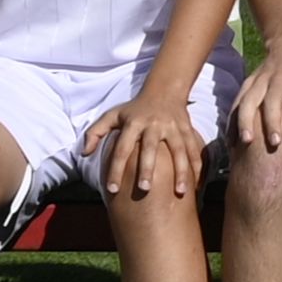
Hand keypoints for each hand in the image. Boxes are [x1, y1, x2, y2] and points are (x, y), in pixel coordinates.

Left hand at [91, 86, 207, 202]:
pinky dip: (197, 166)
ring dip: (180, 171)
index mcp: (133, 123)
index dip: (115, 169)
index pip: (122, 148)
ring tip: (180, 192)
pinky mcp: (187, 129)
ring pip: (178, 150)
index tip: (111, 190)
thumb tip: (83, 153)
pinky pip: (193, 149)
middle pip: (150, 148)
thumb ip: (95, 133)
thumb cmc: (134, 108)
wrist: (164, 90)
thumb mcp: (112, 115)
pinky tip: (196, 185)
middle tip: (144, 189)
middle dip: (148, 169)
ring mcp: (173, 127)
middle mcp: (154, 125)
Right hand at [236, 46, 281, 161]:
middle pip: (272, 101)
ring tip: (246, 141)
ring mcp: (260, 80)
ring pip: (250, 99)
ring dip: (246, 120)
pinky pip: (237, 101)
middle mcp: (278, 78)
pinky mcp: (248, 82)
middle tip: (275, 144)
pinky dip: (232, 119)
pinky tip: (231, 139)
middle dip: (272, 122)